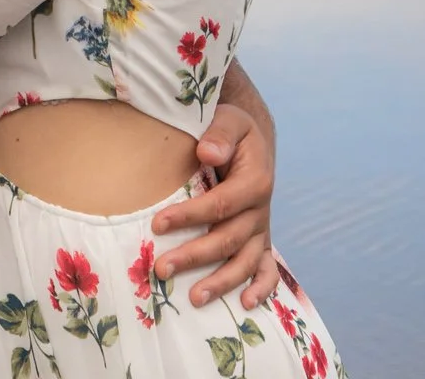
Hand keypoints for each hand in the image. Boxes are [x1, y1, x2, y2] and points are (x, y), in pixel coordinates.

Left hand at [151, 101, 278, 307]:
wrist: (252, 139)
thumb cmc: (233, 129)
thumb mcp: (229, 119)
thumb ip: (220, 133)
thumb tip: (207, 152)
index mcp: (255, 180)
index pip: (219, 204)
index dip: (189, 216)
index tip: (157, 224)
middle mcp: (261, 209)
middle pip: (228, 239)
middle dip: (195, 256)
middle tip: (162, 269)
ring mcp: (262, 228)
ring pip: (245, 261)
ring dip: (221, 281)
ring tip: (195, 298)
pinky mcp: (261, 239)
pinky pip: (267, 268)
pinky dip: (261, 288)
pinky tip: (246, 305)